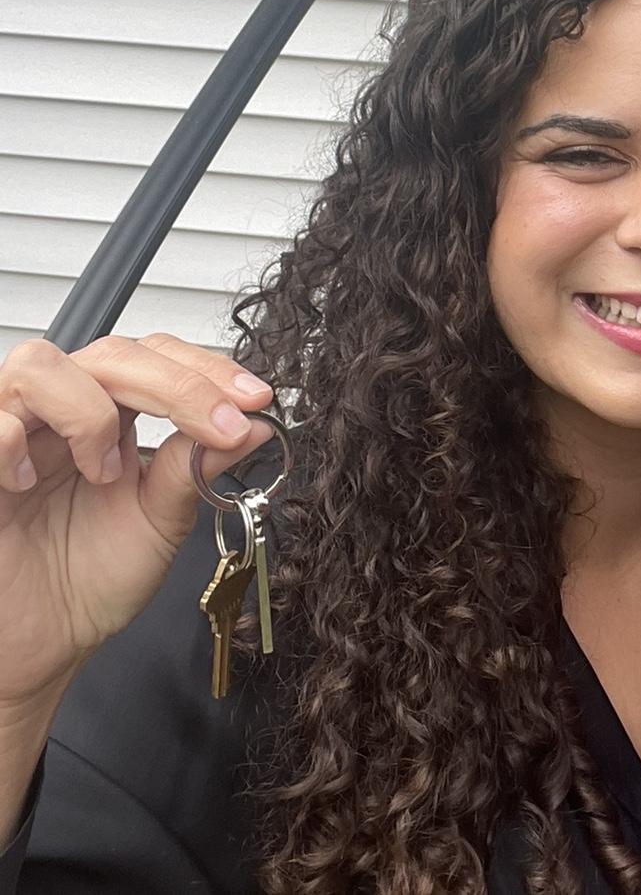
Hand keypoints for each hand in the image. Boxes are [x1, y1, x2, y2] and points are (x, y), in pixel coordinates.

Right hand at [0, 333, 275, 713]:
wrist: (41, 645)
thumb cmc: (90, 580)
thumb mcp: (161, 520)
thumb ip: (197, 467)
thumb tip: (258, 424)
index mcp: (111, 415)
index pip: (157, 356)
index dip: (207, 369)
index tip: (255, 400)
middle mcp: (61, 412)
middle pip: (113, 353)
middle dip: (178, 385)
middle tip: (221, 426)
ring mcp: (12, 433)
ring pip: (41, 365)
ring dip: (91, 413)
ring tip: (103, 470)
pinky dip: (16, 443)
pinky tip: (32, 483)